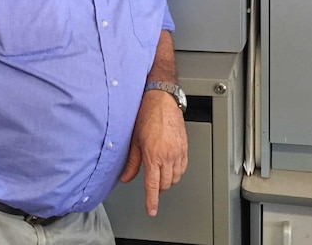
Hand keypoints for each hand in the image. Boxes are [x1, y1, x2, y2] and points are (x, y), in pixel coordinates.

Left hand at [119, 90, 187, 216]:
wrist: (162, 100)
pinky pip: (183, 167)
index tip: (152, 210)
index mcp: (153, 155)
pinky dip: (177, 171)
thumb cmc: (147, 115)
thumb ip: (131, 162)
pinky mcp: (185, 147)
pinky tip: (170, 166)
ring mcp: (178, 151)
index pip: (153, 185)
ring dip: (168, 180)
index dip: (152, 201)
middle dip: (158, 188)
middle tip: (152, 184)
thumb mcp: (134, 140)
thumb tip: (126, 177)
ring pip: (176, 177)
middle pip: (165, 184)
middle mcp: (168, 155)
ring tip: (160, 173)